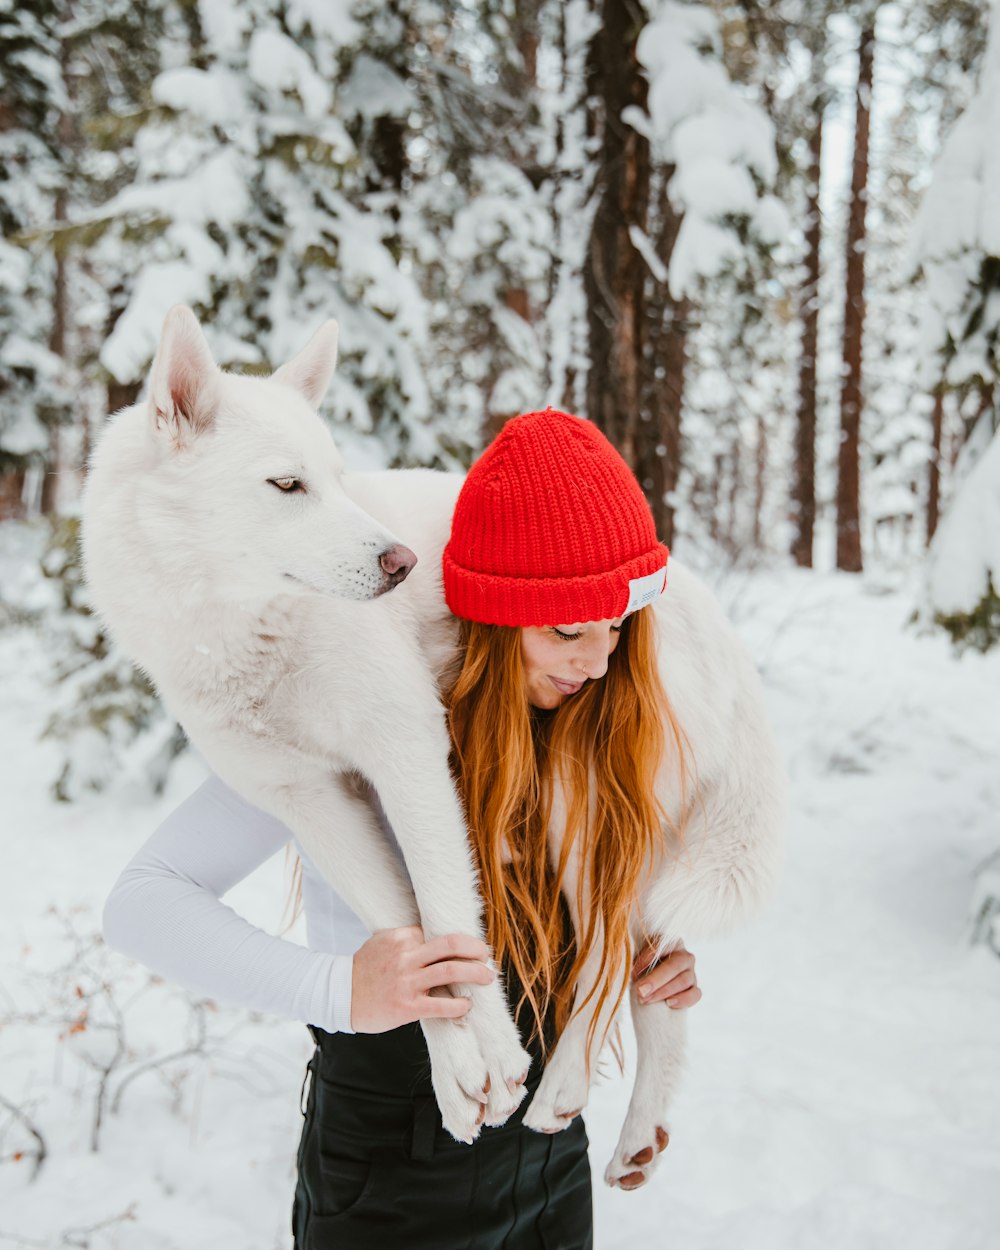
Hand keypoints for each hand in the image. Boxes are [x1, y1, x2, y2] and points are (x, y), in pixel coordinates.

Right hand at [350, 926, 494, 1032]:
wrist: (340, 995)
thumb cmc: (364, 969)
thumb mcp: (382, 941)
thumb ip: (407, 938)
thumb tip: (435, 936)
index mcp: (401, 937)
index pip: (439, 934)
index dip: (459, 941)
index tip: (471, 947)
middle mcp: (406, 956)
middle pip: (451, 945)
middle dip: (475, 949)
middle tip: (486, 955)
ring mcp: (406, 981)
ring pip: (451, 971)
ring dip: (476, 973)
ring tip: (487, 977)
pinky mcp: (406, 1006)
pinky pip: (441, 1004)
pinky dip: (459, 1005)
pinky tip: (467, 1005)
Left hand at [630, 940, 700, 1008]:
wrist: (650, 989)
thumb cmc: (642, 970)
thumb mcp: (637, 962)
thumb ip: (634, 960)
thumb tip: (628, 968)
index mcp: (669, 942)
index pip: (661, 946)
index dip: (646, 959)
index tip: (632, 974)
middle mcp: (684, 955)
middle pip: (674, 965)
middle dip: (656, 979)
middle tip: (640, 991)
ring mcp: (691, 972)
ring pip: (684, 980)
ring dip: (664, 992)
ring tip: (646, 1000)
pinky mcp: (695, 988)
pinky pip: (694, 994)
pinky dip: (683, 999)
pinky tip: (669, 1004)